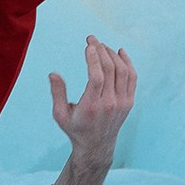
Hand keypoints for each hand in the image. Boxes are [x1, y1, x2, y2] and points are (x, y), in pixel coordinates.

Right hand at [48, 38, 136, 166]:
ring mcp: (122, 103)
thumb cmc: (75, 128)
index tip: (88, 45)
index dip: (93, 58)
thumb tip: (53, 74)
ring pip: (123, 71)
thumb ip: (57, 93)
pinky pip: (132, 77)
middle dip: (101, 50)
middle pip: (110, 70)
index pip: (97, 77)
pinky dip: (128, 62)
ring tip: (102, 45)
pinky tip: (120, 52)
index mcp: (92, 106)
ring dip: (112, 54)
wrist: (96, 146)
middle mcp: (110, 104)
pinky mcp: (129, 102)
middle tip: (92, 39)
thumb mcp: (60, 115)